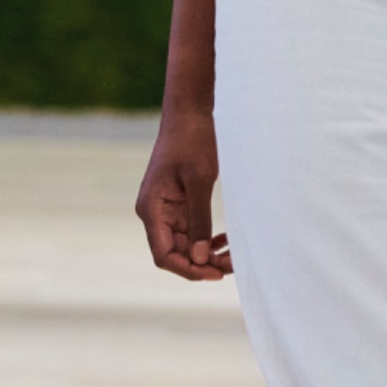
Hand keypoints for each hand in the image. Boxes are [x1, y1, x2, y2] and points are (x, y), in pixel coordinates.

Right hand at [135, 108, 231, 279]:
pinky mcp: (179, 203)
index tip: (216, 274)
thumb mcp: (199, 181)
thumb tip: (200, 258)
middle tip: (235, 264)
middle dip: (203, 263)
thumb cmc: (192, 141)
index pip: (164, 255)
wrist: (190, 112)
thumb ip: (199, 220)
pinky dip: (206, 238)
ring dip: (207, 253)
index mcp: (151, 209)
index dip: (189, 270)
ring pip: (186, 245)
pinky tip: (225, 240)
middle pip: (176, 253)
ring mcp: (166, 209)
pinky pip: (191, 230)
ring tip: (235, 255)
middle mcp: (154, 213)